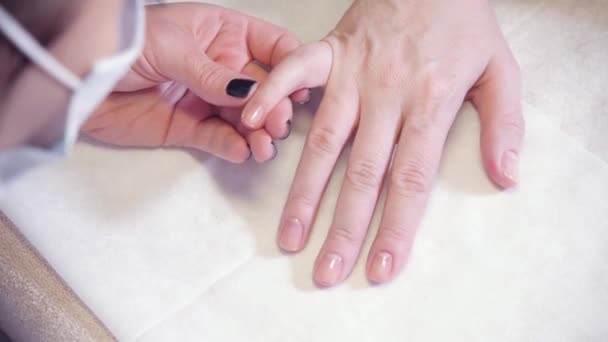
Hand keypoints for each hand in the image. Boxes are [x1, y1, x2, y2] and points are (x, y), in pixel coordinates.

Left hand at [83, 3, 308, 162]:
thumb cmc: (125, 42)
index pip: (270, 47)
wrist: (81, 77)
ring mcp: (207, 98)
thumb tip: (251, 90)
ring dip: (259, 133)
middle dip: (275, 107)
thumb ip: (214, 73)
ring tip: (264, 147)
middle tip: (278, 125)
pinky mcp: (190, 128)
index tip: (299, 88)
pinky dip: (233, 146)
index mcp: (222, 34)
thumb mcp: (173, 47)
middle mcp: (221, 67)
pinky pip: (219, 138)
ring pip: (245, 119)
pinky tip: (243, 151)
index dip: (288, 67)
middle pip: (263, 89)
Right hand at [242, 0, 523, 284]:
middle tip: (325, 270)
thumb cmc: (463, 19)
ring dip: (305, 191)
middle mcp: (388, 95)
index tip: (379, 267)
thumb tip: (506, 177)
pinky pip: (295, 71)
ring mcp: (354, 73)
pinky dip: (273, 92)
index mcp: (431, 102)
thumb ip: (505, 124)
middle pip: (364, 173)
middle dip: (344, 228)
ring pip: (325, 141)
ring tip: (290, 234)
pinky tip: (253, 120)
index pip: (411, 178)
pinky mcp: (331, 52)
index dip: (395, 227)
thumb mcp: (500, 68)